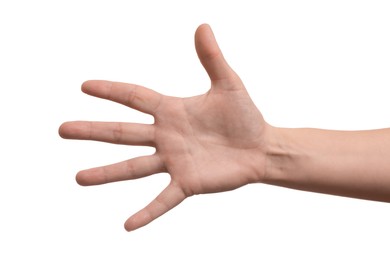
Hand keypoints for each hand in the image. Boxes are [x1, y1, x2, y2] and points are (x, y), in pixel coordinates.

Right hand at [59, 24, 268, 230]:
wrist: (261, 148)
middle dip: (93, 130)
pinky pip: (163, 199)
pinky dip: (147, 212)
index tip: (84, 86)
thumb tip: (202, 26)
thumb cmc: (245, 116)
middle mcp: (166, 136)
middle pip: (123, 132)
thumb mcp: (228, 84)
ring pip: (134, 167)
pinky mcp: (188, 183)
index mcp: (172, 110)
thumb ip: (212, 58)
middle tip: (62, 129)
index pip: (135, 97)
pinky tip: (128, 225)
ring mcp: (174, 161)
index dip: (111, 90)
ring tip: (79, 178)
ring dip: (107, 173)